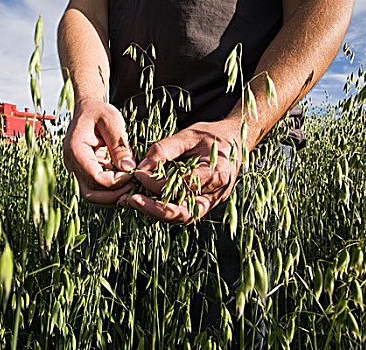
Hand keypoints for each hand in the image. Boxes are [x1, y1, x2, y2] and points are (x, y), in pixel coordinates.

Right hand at [63, 99, 136, 205]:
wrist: (88, 110)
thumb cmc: (99, 112)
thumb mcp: (112, 121)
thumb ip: (119, 144)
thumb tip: (128, 168)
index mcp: (75, 150)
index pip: (95, 177)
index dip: (116, 181)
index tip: (133, 174)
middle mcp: (72, 164)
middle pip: (90, 194)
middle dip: (114, 196)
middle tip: (134, 188)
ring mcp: (77, 170)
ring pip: (92, 196)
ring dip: (112, 197)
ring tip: (132, 188)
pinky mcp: (85, 173)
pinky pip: (96, 190)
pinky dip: (111, 192)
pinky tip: (126, 185)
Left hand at [119, 118, 241, 223]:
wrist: (234, 141)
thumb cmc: (212, 135)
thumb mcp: (188, 135)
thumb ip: (164, 149)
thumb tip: (142, 166)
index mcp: (216, 174)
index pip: (182, 186)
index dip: (157, 183)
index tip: (138, 174)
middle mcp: (216, 194)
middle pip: (183, 213)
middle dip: (154, 209)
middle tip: (131, 200)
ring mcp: (211, 202)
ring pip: (182, 217)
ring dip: (156, 212)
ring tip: (133, 202)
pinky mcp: (204, 204)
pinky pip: (183, 212)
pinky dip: (163, 209)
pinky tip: (145, 201)